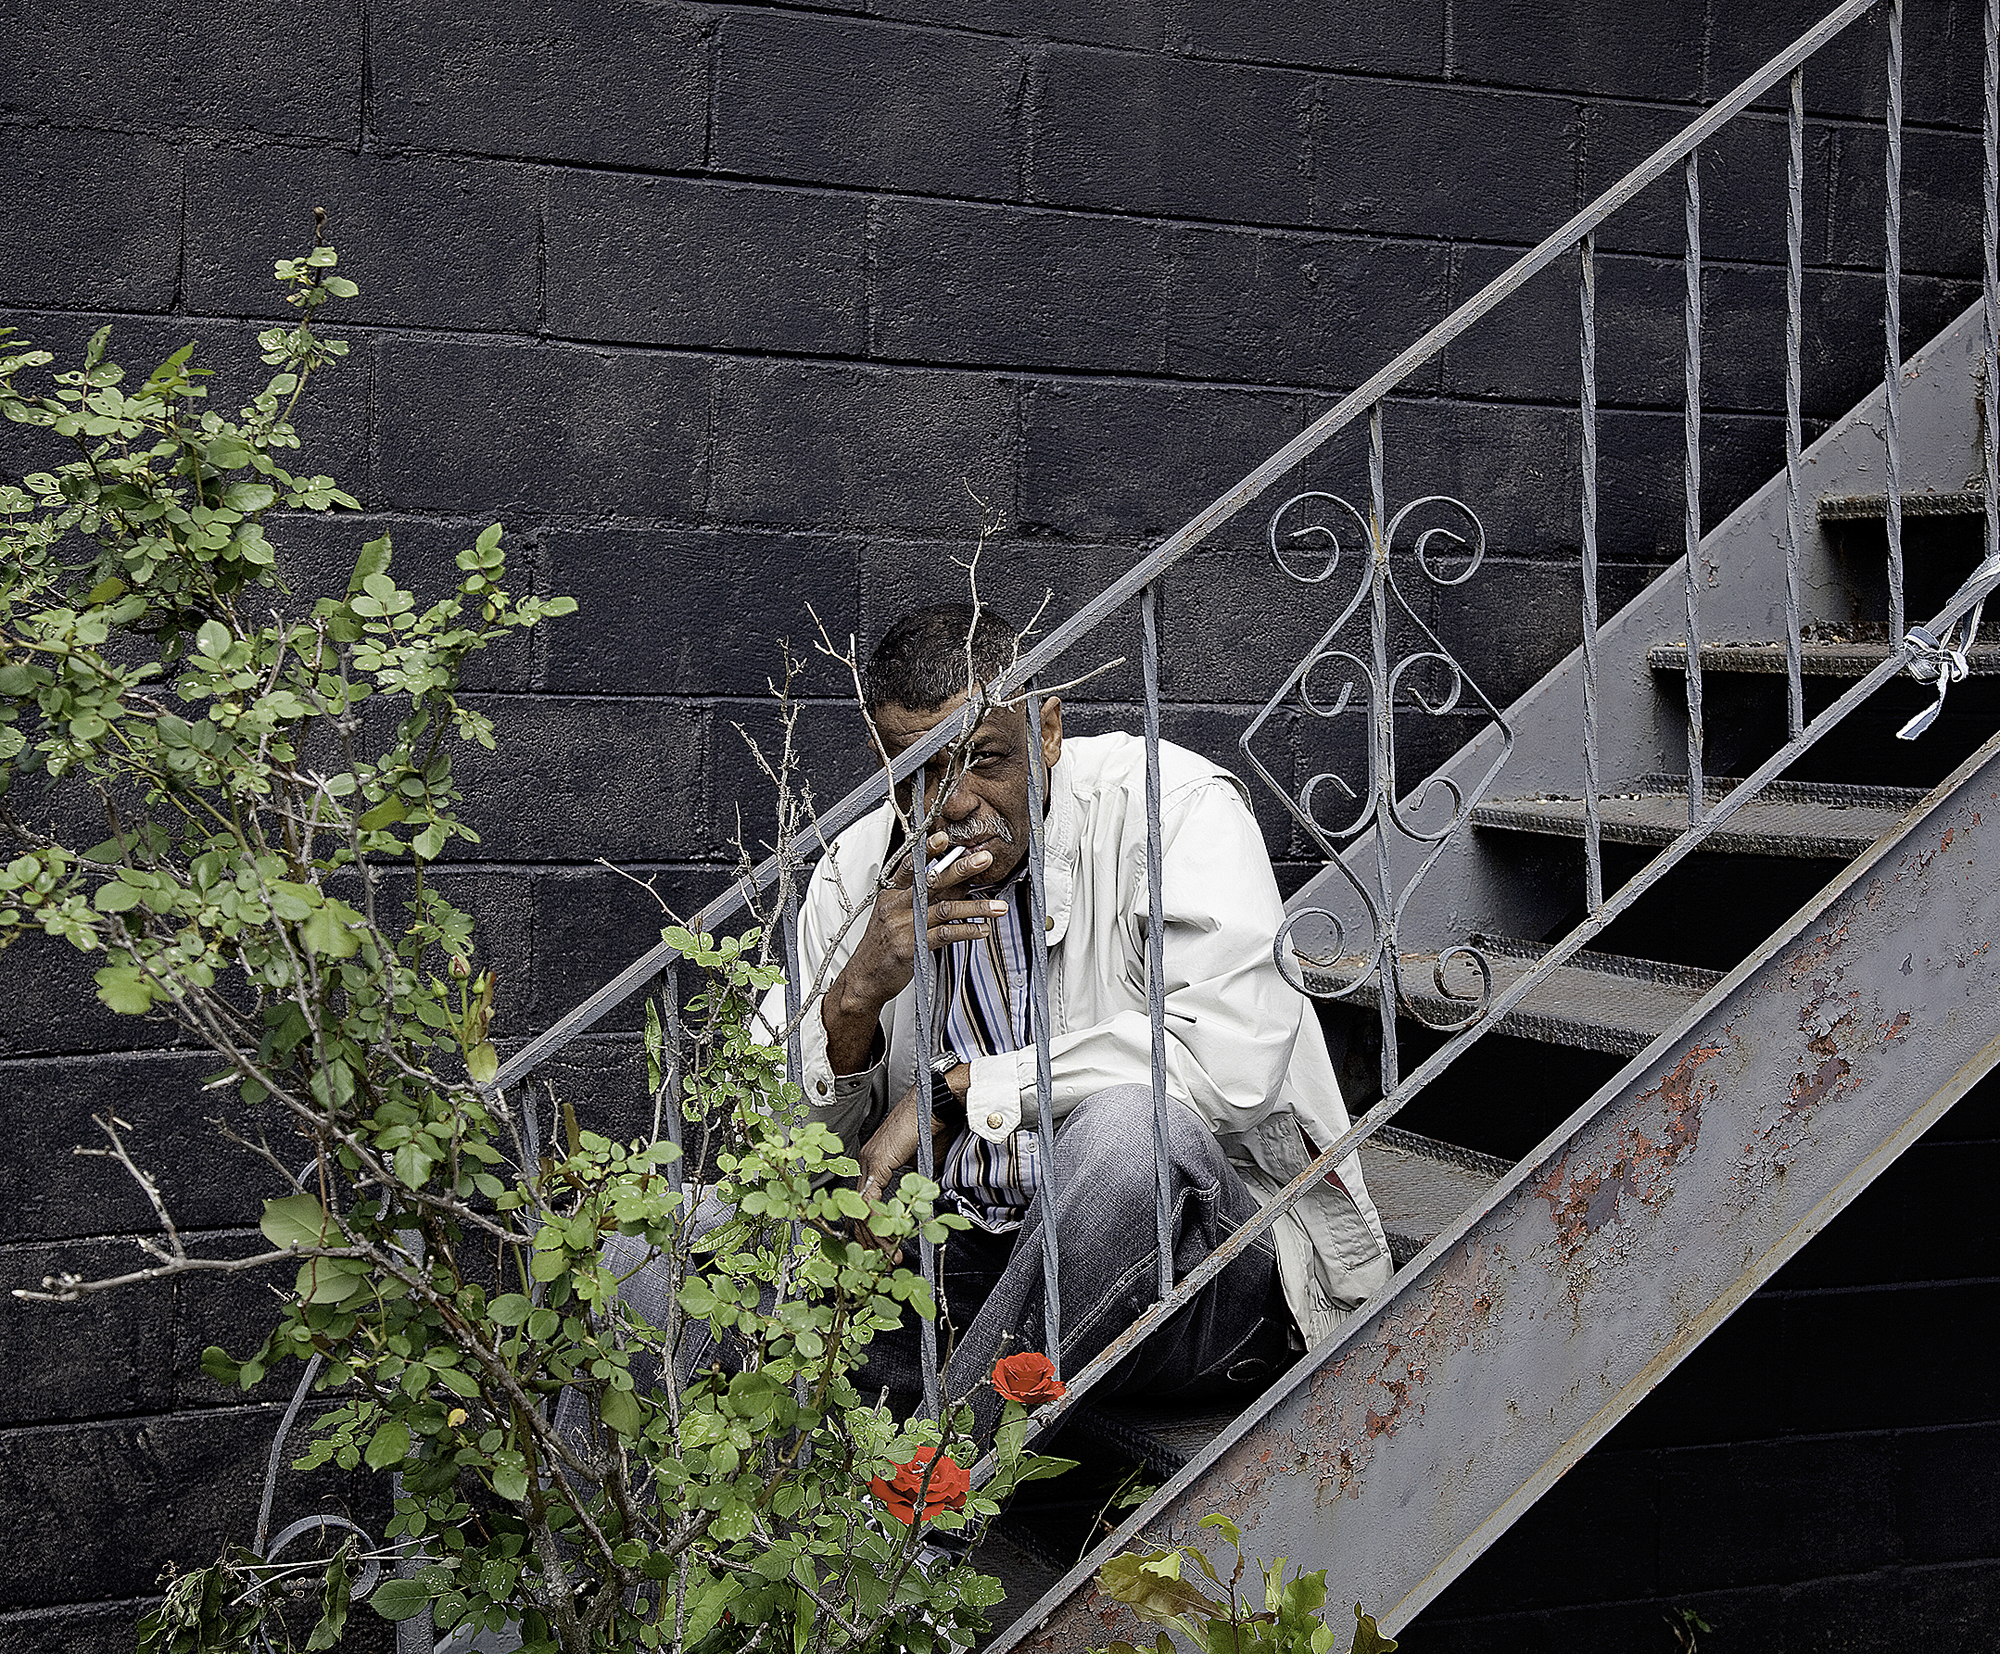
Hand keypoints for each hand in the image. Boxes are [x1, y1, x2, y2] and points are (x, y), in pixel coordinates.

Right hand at [822, 832, 1006, 1074]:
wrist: (865, 978)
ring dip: (976, 907)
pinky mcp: (912, 948)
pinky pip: (945, 935)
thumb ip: (921, 896)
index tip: (944, 837)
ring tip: (999, 907)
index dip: (926, 850)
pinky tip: (983, 930)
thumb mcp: (893, 914)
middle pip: (932, 882)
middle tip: (984, 859)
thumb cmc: (882, 944)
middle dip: (961, 869)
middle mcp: (896, 906)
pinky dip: (967, 931)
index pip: (909, 865)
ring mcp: (904, 927)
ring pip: (945, 909)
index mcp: (890, 893)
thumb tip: (956, 881)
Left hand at [852, 1073, 960, 1255]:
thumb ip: (917, 1185)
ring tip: (889, 1253)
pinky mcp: (878, 1161)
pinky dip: (876, 1218)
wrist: (937, 1104)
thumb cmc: (933, 1126)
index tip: (886, 1246)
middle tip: (885, 1259)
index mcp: (874, 1161)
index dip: (872, 1227)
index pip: (863, 1202)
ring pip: (860, 1207)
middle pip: (857, 1208)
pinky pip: (870, 1198)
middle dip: (871, 1238)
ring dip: (875, 1235)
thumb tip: (919, 1207)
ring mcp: (869, 1160)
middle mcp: (866, 1161)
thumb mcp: (923, 1164)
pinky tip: (887, 1233)